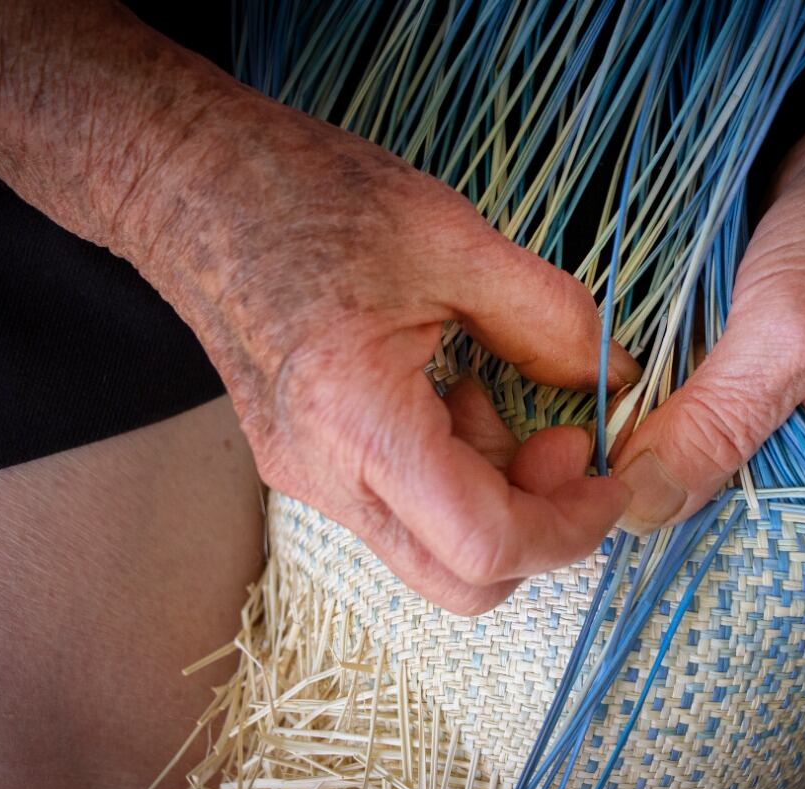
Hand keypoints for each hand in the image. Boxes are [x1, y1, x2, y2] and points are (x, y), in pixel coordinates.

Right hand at [129, 101, 637, 614]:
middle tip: (564, 443)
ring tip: (491, 392)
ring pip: (432, 550)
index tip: (610, 477)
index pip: (484, 544)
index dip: (571, 527)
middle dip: (538, 528)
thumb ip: (549, 318)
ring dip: (494, 494)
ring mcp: (305, 480)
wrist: (193, 191)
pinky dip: (452, 474)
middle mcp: (322, 475)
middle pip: (459, 581)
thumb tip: (611, 376)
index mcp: (357, 417)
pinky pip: (400, 508)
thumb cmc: (306, 198)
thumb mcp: (453, 238)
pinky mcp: (303, 467)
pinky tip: (450, 394)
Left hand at [610, 0, 804, 534]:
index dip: (679, 533)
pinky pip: (686, 395)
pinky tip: (602, 396)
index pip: (756, 540)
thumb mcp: (791, 336)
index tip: (599, 523)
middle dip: (652, 479)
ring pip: (691, 443)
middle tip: (571, 476)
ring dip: (642, 433)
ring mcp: (775, 403)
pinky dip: (651, 390)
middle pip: (715, 496)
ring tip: (575, 440)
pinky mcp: (743, 358)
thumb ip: (718, 424)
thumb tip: (637, 505)